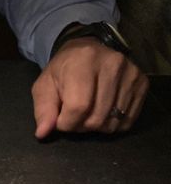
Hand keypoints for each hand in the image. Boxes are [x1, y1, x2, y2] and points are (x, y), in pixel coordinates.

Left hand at [32, 39, 148, 138]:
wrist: (87, 51)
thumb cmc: (62, 72)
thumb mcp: (44, 87)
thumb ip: (43, 111)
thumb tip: (43, 132)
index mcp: (84, 62)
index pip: (78, 108)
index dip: (66, 123)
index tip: (61, 118)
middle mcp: (112, 65)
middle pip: (96, 119)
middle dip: (80, 126)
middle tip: (75, 115)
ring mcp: (131, 73)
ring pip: (111, 123)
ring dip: (96, 126)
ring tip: (89, 112)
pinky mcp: (142, 83)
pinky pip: (127, 121)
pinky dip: (113, 124)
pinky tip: (104, 112)